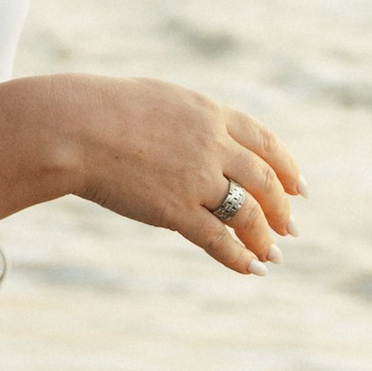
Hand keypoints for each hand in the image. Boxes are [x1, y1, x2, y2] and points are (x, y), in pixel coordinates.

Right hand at [41, 76, 305, 276]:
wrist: (73, 128)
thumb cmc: (101, 110)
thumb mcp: (158, 101)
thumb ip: (186, 121)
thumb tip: (197, 135)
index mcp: (209, 114)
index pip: (264, 141)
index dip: (286, 167)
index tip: (298, 187)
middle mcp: (212, 145)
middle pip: (263, 180)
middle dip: (281, 207)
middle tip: (291, 227)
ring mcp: (196, 179)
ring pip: (247, 213)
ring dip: (264, 237)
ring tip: (273, 254)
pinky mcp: (176, 210)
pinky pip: (218, 239)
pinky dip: (238, 256)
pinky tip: (251, 268)